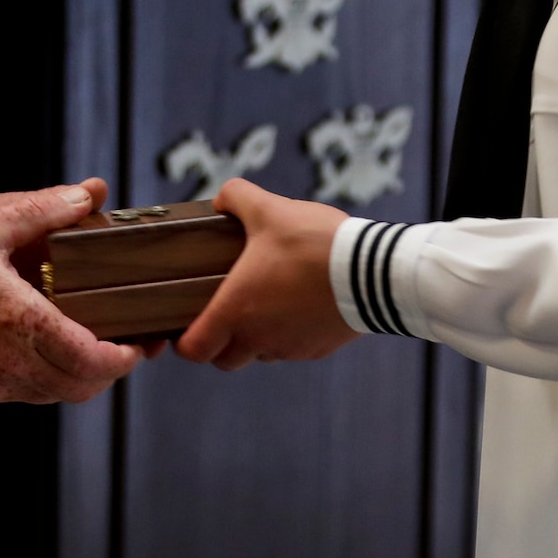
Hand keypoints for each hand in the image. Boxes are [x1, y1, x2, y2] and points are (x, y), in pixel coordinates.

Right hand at [0, 181, 143, 406]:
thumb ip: (42, 210)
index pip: (93, 360)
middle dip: (106, 371)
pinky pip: (18, 394)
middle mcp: (9, 365)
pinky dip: (37, 378)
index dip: (122, 358)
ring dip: (72, 377)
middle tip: (120, 348)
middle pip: (79, 387)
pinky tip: (34, 349)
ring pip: (50, 395)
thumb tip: (88, 194)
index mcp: (21, 325)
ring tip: (84, 347)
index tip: (137, 345)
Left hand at [176, 178, 357, 369]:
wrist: (372, 272)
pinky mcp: (317, 349)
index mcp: (236, 310)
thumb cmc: (313, 242)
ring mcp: (290, 347)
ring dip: (255, 339)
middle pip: (225, 360)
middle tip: (222, 318)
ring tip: (263, 306)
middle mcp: (259, 338)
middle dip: (218, 345)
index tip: (185, 332)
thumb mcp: (269, 208)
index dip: (185, 344)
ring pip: (260, 355)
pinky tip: (297, 306)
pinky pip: (293, 349)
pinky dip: (287, 335)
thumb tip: (222, 198)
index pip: (196, 349)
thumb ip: (236, 197)